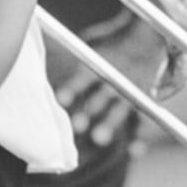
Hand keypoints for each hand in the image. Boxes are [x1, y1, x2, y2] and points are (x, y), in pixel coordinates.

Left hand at [52, 12, 167, 146]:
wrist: (151, 34)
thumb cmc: (111, 42)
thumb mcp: (91, 42)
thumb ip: (70, 52)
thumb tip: (36, 47)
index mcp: (101, 63)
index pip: (84, 76)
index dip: (72, 88)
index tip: (60, 100)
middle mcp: (116, 78)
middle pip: (102, 96)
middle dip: (90, 110)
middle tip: (76, 126)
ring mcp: (133, 91)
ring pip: (122, 109)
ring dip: (110, 123)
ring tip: (98, 139)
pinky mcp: (148, 101)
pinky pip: (147, 121)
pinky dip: (141, 136)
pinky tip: (133, 151)